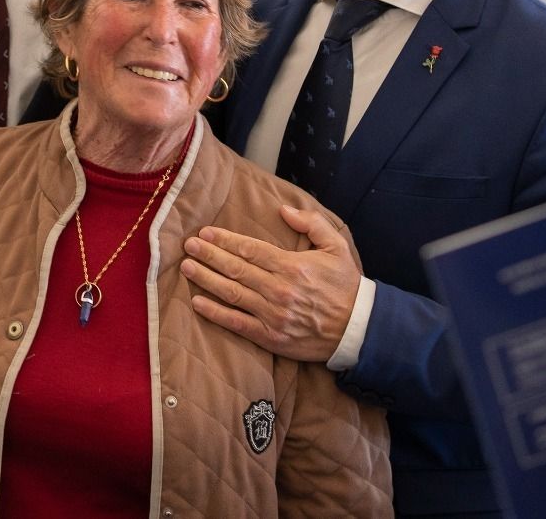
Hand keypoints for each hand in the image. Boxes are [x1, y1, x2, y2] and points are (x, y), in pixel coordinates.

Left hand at [179, 204, 357, 362]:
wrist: (359, 329)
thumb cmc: (346, 286)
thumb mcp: (336, 246)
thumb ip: (311, 224)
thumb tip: (284, 210)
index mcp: (291, 266)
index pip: (249, 249)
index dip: (224, 240)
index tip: (205, 234)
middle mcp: (278, 289)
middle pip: (235, 269)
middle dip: (208, 256)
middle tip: (187, 246)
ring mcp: (272, 315)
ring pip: (231, 294)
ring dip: (206, 280)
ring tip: (186, 268)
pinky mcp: (271, 337)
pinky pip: (237, 323)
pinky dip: (215, 313)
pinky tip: (198, 303)